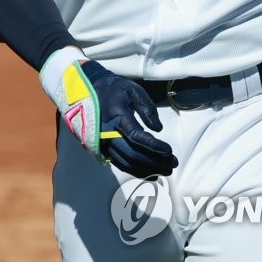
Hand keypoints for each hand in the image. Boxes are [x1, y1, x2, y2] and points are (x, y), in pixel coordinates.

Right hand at [40, 47, 176, 177]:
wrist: (88, 91)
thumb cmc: (113, 89)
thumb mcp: (132, 90)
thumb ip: (146, 108)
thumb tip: (158, 129)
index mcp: (116, 116)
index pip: (137, 137)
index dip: (154, 146)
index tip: (169, 151)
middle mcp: (108, 133)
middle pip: (133, 154)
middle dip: (155, 161)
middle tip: (172, 164)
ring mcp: (104, 143)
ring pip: (127, 163)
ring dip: (148, 169)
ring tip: (165, 170)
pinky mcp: (103, 148)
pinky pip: (121, 164)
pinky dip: (136, 170)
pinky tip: (150, 173)